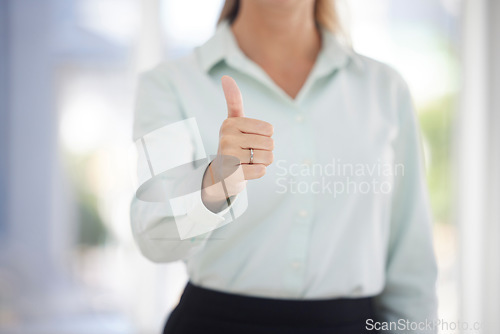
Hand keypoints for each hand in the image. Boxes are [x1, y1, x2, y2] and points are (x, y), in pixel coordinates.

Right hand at [201, 75, 273, 210]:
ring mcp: (228, 157)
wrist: (220, 174)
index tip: (250, 140)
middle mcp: (227, 138)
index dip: (266, 137)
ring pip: (268, 158)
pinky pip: (261, 171)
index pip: (269, 129)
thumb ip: (233, 100)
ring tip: (247, 162)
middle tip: (249, 154)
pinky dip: (258, 172)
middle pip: (270, 144)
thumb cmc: (233, 145)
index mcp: (230, 123)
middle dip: (265, 151)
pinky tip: (246, 171)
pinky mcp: (233, 175)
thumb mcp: (233, 122)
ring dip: (262, 162)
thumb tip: (226, 76)